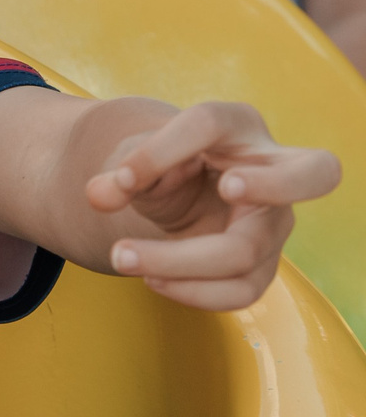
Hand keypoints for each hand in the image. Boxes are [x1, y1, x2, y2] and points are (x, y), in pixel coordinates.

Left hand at [87, 101, 341, 309]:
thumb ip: (119, 172)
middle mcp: (272, 171)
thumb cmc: (163, 163)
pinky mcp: (263, 264)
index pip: (209, 124)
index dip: (161, 151)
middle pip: (316, 173)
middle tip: (227, 187)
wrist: (181, 190)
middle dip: (275, 184)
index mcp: (236, 126)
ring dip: (178, 262)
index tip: (121, 178)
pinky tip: (152, 280)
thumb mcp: (137, 158)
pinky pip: (241, 291)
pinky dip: (192, 292)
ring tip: (121, 256)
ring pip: (247, 251)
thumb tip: (100, 195)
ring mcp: (274, 222)